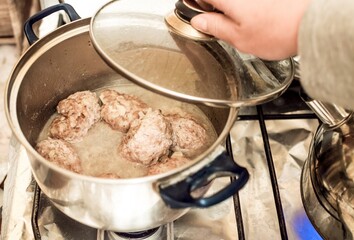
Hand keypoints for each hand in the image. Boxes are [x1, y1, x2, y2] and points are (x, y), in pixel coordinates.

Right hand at [190, 0, 311, 59]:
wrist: (311, 24)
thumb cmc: (278, 32)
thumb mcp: (238, 38)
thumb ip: (215, 26)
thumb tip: (199, 21)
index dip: (193, 4)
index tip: (195, 13)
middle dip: (213, 7)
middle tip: (219, 23)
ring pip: (232, 1)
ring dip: (229, 9)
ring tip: (241, 22)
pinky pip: (246, 2)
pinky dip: (245, 7)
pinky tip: (255, 17)